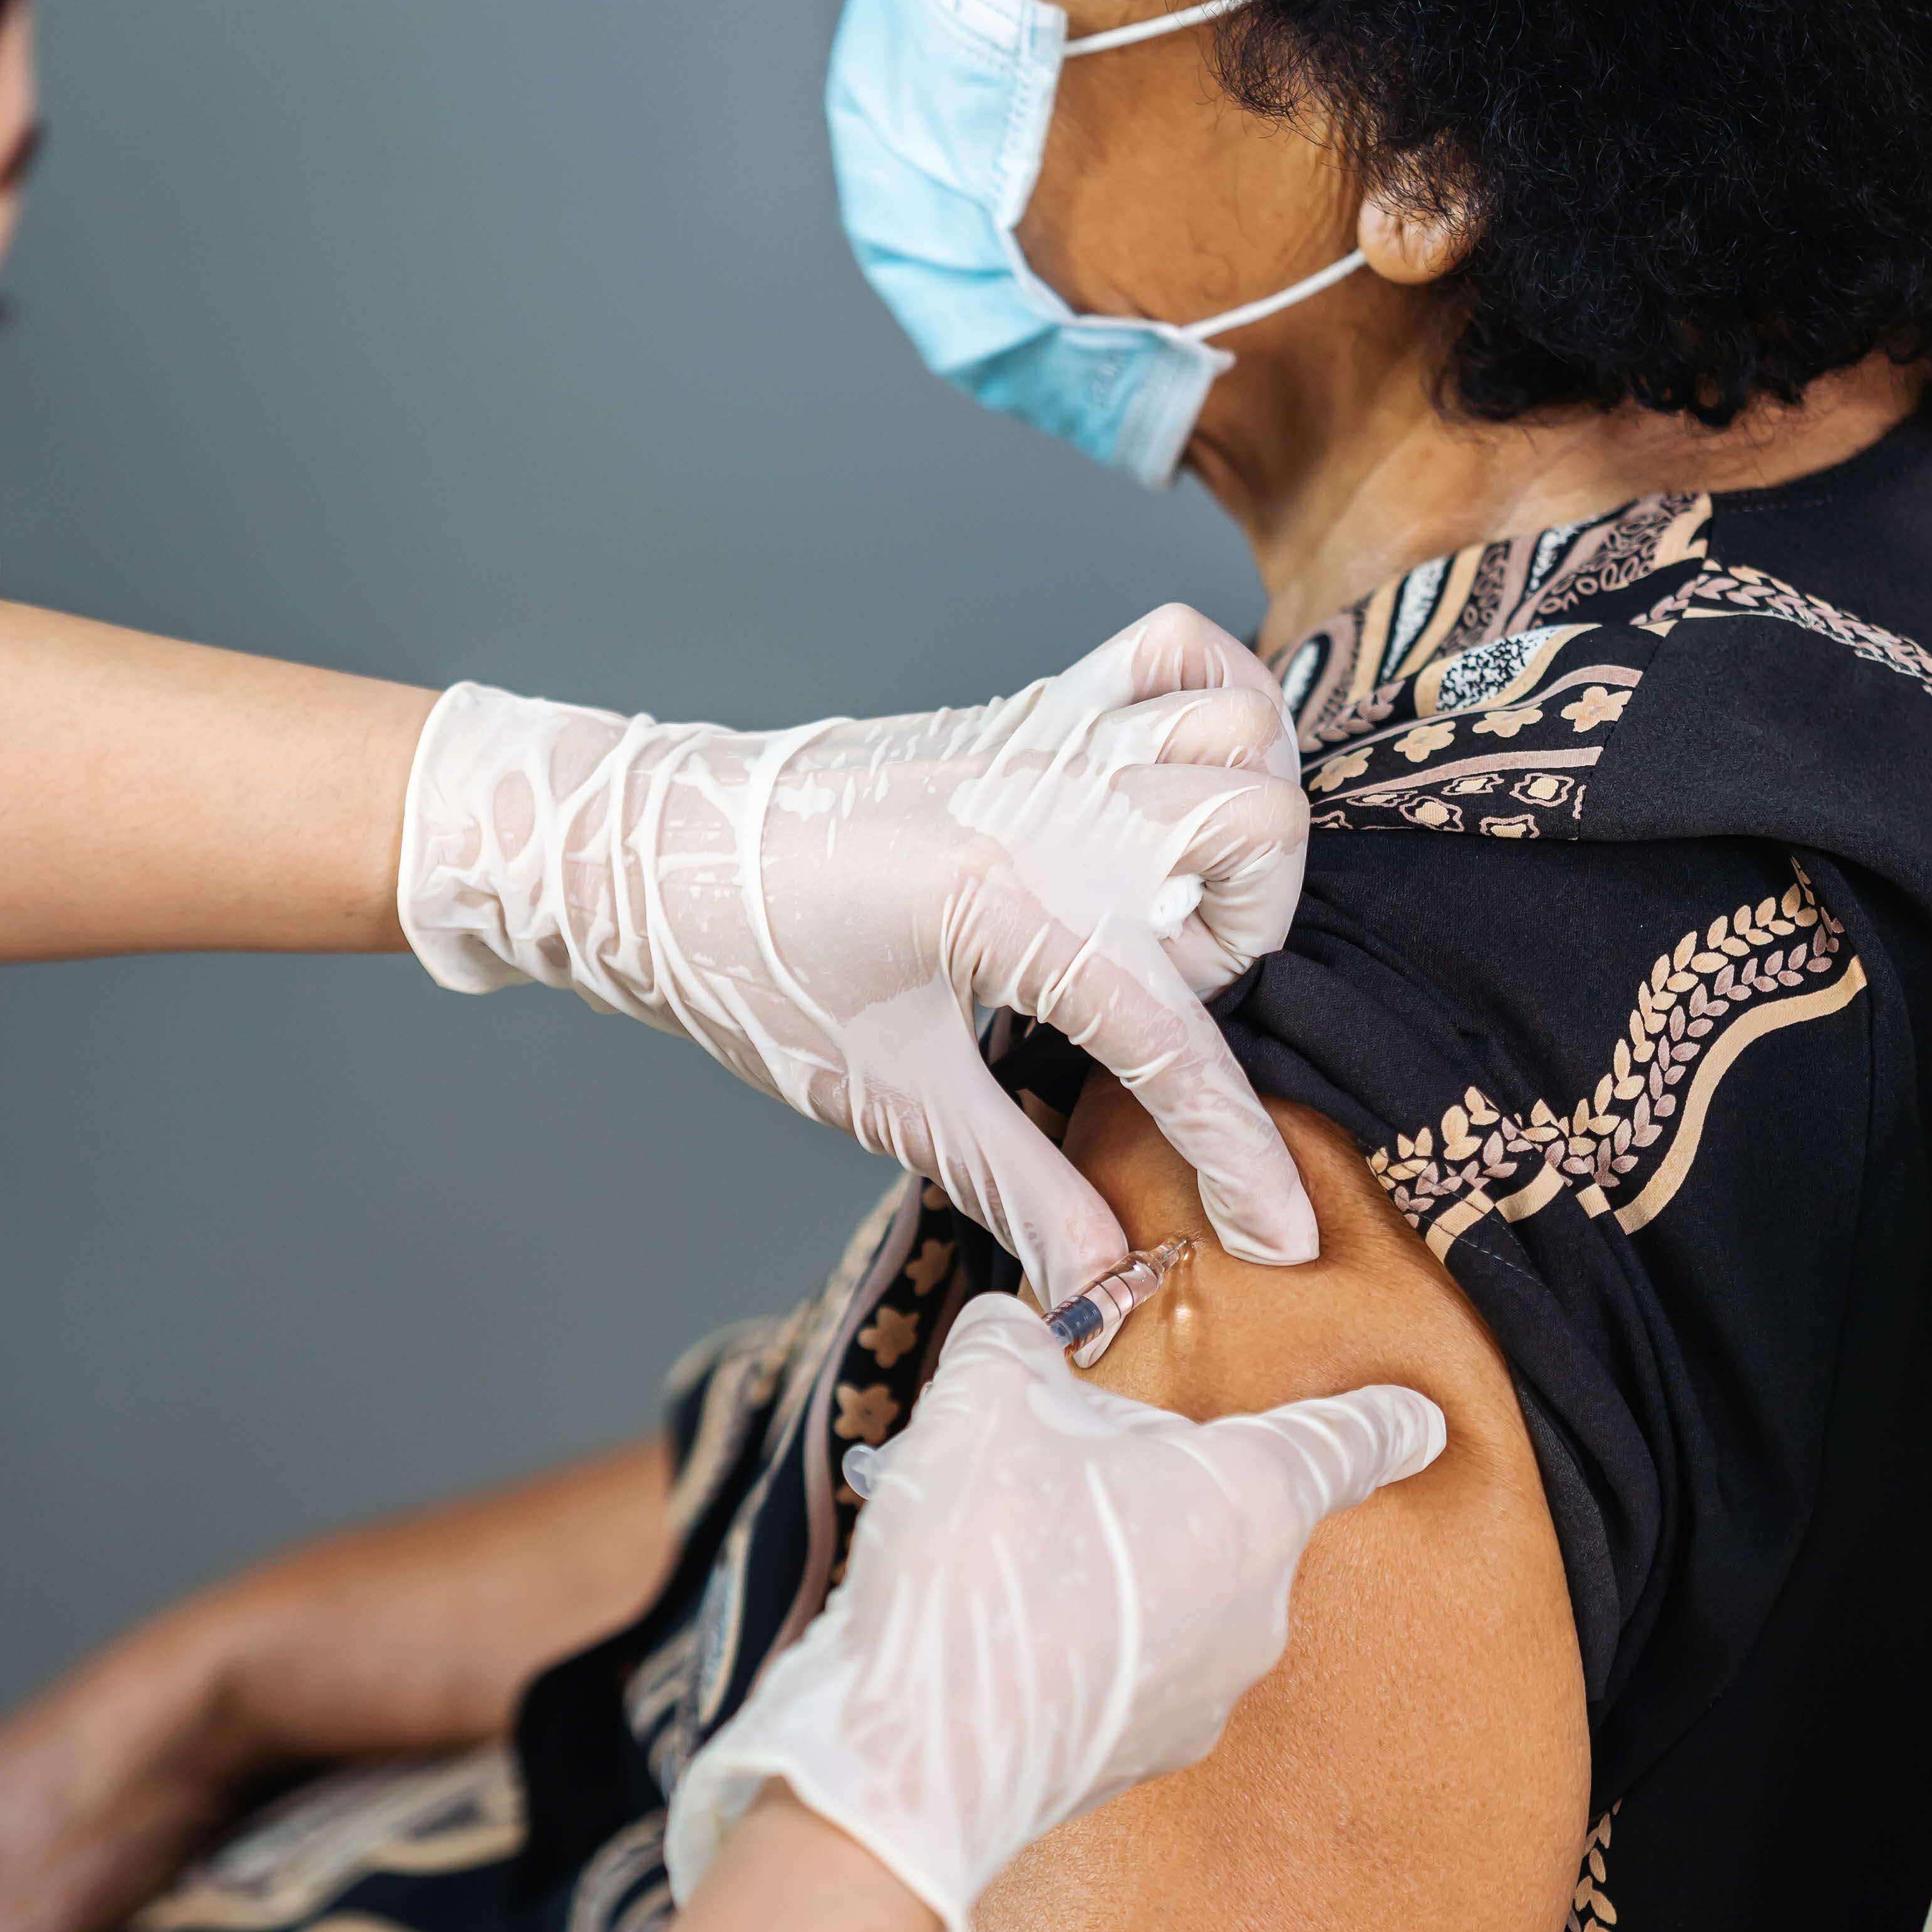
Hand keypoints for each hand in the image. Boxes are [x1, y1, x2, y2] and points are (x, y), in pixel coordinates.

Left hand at [397, 604, 1317, 1289]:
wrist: (653, 857)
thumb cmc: (753, 973)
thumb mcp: (889, 1096)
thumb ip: (1016, 1182)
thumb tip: (1105, 1282)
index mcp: (1003, 903)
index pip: (1171, 1037)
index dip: (1237, 1156)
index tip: (1277, 1236)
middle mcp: (1044, 799)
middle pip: (1256, 834)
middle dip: (1243, 940)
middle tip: (1155, 995)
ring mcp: (1046, 737)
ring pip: (1242, 733)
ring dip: (1237, 830)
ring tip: (1158, 905)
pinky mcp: (1033, 703)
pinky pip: (1181, 649)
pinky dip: (1216, 703)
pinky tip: (1170, 790)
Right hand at [662, 1294, 1441, 1931]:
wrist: (924, 1747)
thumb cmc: (979, 1556)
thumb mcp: (984, 1399)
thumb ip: (1016, 1342)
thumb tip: (1016, 1330)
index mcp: (1249, 1495)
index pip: (1346, 1440)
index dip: (1382, 1418)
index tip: (1421, 1416)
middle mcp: (1260, 1598)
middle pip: (1238, 1510)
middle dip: (1168, 1482)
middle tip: (1069, 1464)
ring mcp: (1214, 1688)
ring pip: (1186, 1590)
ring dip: (1125, 1562)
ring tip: (1017, 1552)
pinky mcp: (1156, 1752)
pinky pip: (1142, 1666)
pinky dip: (1095, 1640)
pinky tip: (1012, 1629)